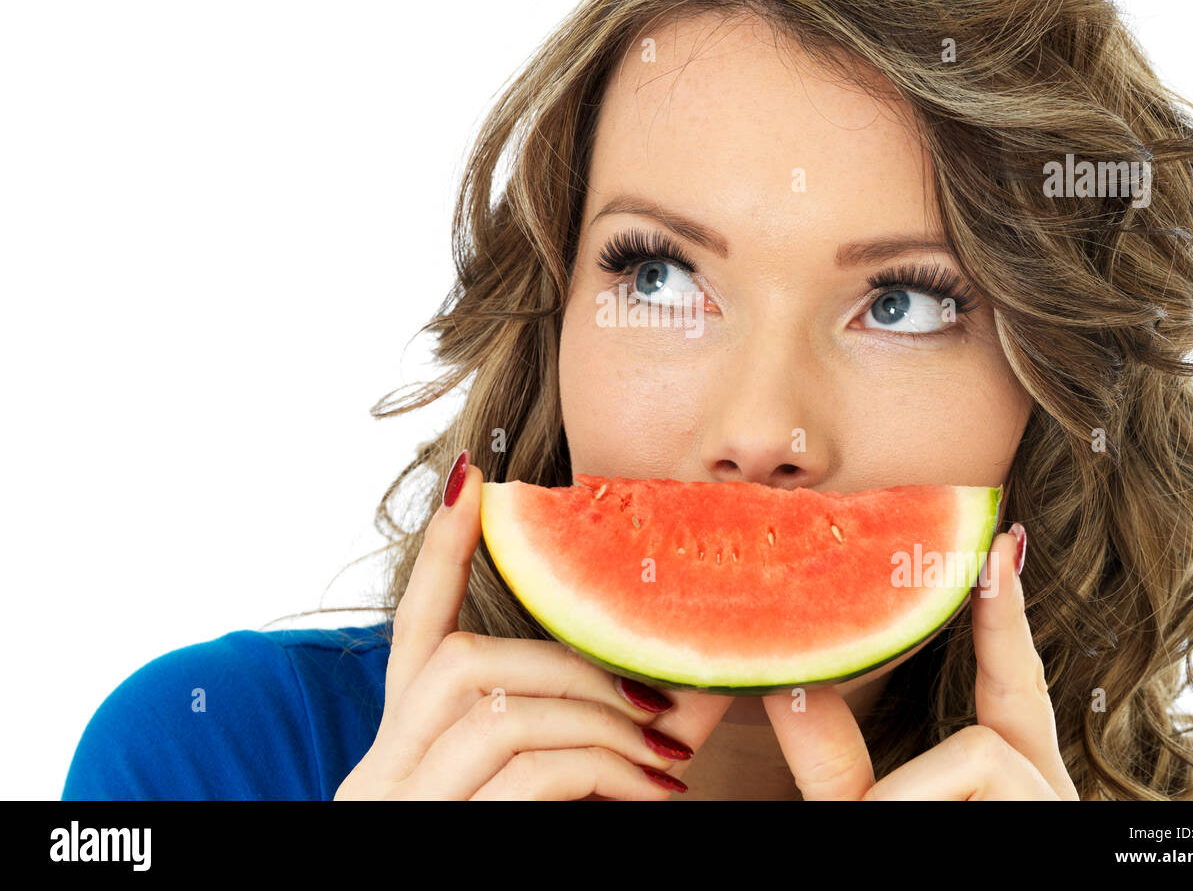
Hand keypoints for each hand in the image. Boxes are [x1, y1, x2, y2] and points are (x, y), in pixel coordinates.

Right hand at [334, 452, 732, 799]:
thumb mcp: (529, 807)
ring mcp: (395, 808)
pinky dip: (601, 769)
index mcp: (398, 756)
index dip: (446, 554)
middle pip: (464, 664)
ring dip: (599, 719)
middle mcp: (378, 775)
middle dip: (572, 667)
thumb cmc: (499, 859)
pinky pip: (523, 770)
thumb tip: (673, 704)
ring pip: (495, 704)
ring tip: (664, 760)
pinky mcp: (427, 836)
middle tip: (654, 705)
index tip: (479, 481)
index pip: (412, 633)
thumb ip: (574, 751)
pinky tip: (651, 793)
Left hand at [763, 525, 1078, 799]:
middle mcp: (1043, 792)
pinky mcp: (1050, 808)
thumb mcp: (859, 813)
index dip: (1006, 615)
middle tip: (1002, 538)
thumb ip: (829, 758)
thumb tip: (789, 681)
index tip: (1004, 545)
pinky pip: (974, 762)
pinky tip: (898, 820)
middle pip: (1021, 685)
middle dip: (1009, 612)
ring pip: (974, 746)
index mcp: (999, 788)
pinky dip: (913, 802)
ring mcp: (1054, 805)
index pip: (1011, 687)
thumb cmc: (902, 866)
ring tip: (882, 822)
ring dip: (900, 797)